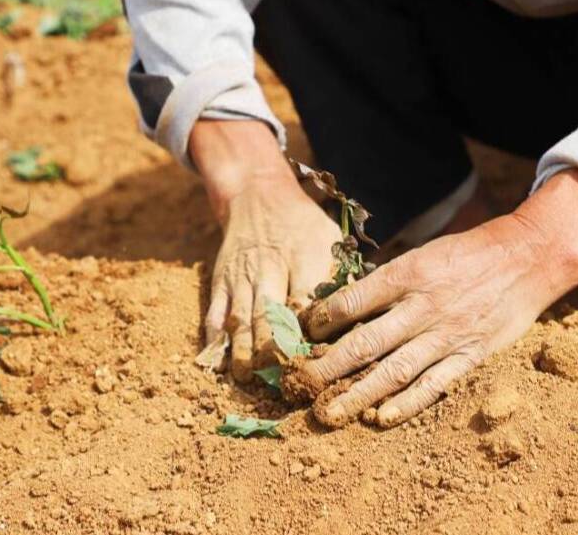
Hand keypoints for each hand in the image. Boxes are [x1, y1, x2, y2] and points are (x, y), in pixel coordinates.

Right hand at [191, 120, 339, 381]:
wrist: (257, 196)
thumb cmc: (304, 225)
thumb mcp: (332, 240)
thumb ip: (343, 277)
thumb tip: (363, 318)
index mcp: (303, 258)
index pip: (307, 302)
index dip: (311, 335)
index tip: (318, 362)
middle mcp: (269, 269)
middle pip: (270, 315)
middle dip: (275, 351)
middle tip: (285, 382)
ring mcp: (240, 278)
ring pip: (240, 320)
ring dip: (244, 353)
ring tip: (252, 381)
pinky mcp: (220, 284)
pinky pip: (214, 316)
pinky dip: (216, 343)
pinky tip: (221, 367)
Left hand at [299, 169, 577, 426]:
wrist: (529, 257)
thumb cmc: (470, 253)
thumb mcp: (425, 252)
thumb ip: (390, 278)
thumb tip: (346, 302)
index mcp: (408, 273)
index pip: (352, 300)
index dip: (320, 320)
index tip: (299, 333)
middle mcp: (423, 306)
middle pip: (364, 342)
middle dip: (326, 367)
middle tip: (298, 385)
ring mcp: (447, 334)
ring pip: (394, 371)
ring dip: (357, 394)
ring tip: (328, 413)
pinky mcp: (470, 355)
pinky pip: (434, 384)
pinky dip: (407, 403)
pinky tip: (382, 418)